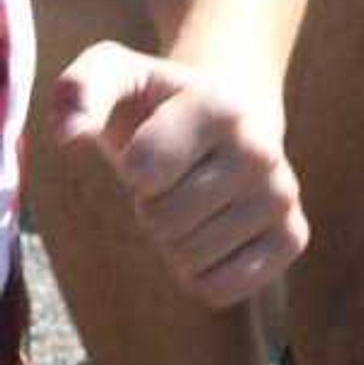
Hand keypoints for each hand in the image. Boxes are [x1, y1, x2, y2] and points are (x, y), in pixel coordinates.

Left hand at [49, 43, 305, 308]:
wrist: (226, 121)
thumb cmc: (154, 106)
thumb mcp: (113, 77)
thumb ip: (79, 90)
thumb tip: (71, 137)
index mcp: (221, 107)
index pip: (144, 172)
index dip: (131, 170)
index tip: (150, 150)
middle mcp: (262, 150)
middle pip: (163, 220)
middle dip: (150, 209)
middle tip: (170, 183)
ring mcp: (282, 196)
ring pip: (190, 258)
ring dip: (174, 241)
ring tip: (191, 206)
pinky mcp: (292, 237)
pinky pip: (222, 287)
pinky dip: (200, 277)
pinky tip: (209, 241)